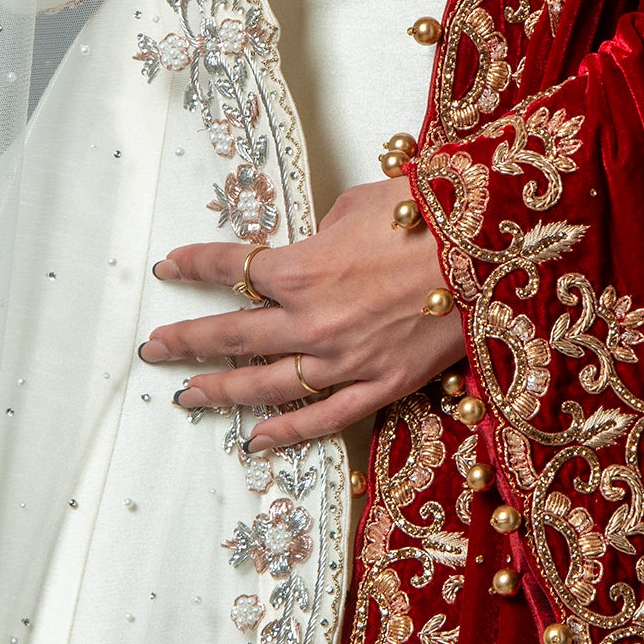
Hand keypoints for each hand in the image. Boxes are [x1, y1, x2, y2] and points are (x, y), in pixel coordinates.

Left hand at [138, 181, 463, 452]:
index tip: (170, 268)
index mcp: (300, 268)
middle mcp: (311, 321)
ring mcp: (344, 360)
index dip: (194, 265)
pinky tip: (255, 440)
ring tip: (186, 395)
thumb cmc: (426, 213)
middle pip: (233, 335)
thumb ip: (322, 232)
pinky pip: (323, 418)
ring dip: (221, 390)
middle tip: (155, 349)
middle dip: (187, 341)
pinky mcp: (381, 386)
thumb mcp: (358, 204)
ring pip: (266, 384)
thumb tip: (312, 247)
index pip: (230, 267)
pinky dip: (286, 431)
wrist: (488, 248)